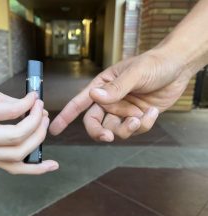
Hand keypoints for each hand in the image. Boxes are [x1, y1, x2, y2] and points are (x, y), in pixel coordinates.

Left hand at [0, 76, 58, 174]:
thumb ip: (15, 118)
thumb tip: (42, 117)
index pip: (9, 166)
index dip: (34, 168)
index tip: (53, 165)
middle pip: (16, 153)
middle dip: (38, 136)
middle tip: (45, 120)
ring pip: (14, 136)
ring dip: (34, 121)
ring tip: (39, 107)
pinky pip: (10, 112)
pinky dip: (26, 104)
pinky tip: (31, 97)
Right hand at [50, 48, 192, 140]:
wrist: (179, 67)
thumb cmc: (154, 63)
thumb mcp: (135, 73)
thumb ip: (115, 88)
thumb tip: (94, 98)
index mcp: (102, 87)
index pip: (79, 103)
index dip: (65, 116)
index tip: (53, 129)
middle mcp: (110, 100)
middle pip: (95, 123)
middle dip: (99, 132)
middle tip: (107, 137)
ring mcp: (124, 110)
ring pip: (115, 130)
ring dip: (126, 128)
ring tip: (139, 118)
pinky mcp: (138, 117)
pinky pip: (135, 130)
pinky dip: (144, 124)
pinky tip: (152, 111)